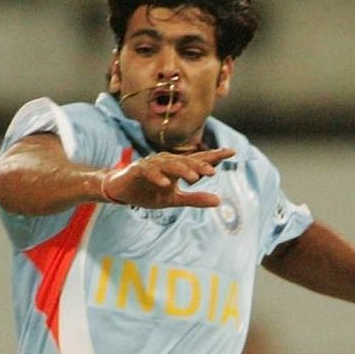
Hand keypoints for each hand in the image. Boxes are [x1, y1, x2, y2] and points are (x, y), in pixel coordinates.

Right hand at [100, 147, 232, 209]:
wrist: (121, 191)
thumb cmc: (149, 192)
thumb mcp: (173, 199)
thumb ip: (195, 199)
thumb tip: (219, 201)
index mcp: (178, 168)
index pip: (199, 160)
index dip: (215, 156)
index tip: (233, 152)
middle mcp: (167, 162)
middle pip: (187, 161)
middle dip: (200, 165)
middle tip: (213, 173)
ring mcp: (153, 164)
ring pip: (170, 165)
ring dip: (182, 170)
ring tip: (194, 178)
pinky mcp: (138, 169)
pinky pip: (149, 171)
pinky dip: (157, 176)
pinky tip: (165, 183)